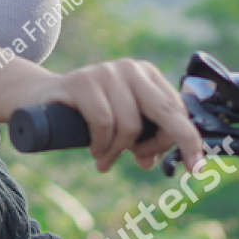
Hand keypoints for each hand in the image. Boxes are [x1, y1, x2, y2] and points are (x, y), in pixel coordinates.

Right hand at [35, 58, 203, 172]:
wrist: (41, 99)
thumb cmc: (87, 115)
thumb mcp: (121, 127)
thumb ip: (141, 141)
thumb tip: (151, 161)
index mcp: (148, 76)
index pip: (178, 111)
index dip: (187, 141)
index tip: (197, 168)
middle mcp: (131, 69)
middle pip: (166, 112)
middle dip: (166, 144)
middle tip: (154, 166)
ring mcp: (107, 72)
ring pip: (131, 125)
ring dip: (119, 152)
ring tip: (105, 159)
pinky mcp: (83, 81)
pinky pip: (104, 122)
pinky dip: (102, 144)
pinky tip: (95, 152)